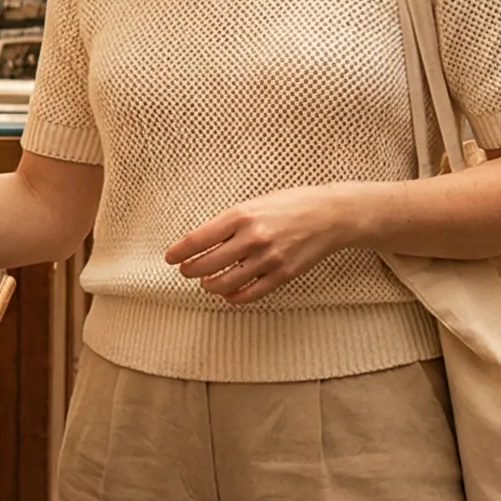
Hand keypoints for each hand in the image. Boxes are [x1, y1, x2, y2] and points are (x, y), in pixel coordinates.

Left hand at [164, 187, 352, 305]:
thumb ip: (231, 222)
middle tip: (187, 271)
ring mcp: (268, 258)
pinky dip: (234, 297)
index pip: (199, 239)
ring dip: (210, 286)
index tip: (171, 257)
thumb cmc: (291, 204)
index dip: (180, 251)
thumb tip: (203, 242)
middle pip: (207, 264)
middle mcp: (253, 237)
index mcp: (242, 215)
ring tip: (207, 282)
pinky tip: (228, 293)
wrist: (330, 215)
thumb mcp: (256, 203)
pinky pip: (250, 293)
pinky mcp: (282, 274)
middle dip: (191, 271)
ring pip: (225, 283)